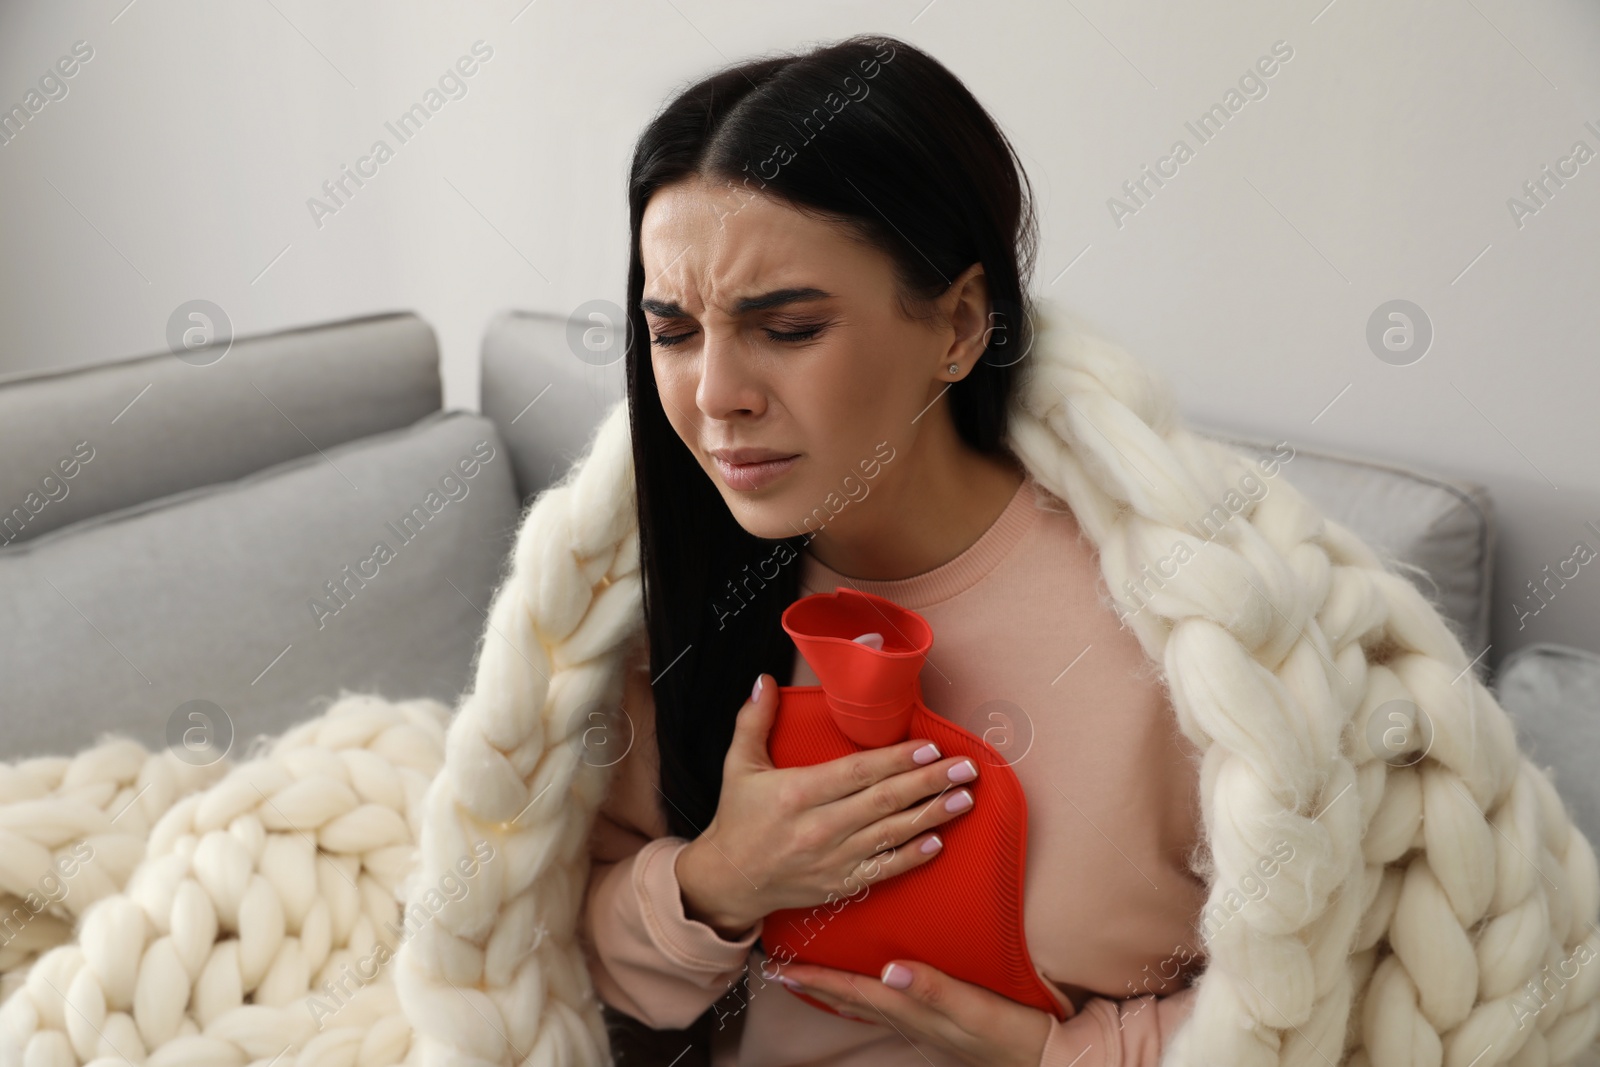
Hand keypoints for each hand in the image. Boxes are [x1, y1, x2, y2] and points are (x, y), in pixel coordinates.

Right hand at [675, 672, 981, 936]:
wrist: (730, 880)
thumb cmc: (739, 819)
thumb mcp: (739, 766)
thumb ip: (754, 721)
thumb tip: (764, 680)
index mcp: (797, 793)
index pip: (857, 772)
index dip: (897, 760)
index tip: (930, 746)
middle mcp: (819, 827)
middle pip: (884, 801)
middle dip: (929, 782)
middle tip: (965, 768)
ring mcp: (833, 859)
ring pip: (891, 834)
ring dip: (932, 816)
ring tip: (964, 799)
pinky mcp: (841, 883)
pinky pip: (883, 869)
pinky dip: (912, 857)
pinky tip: (938, 842)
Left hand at [774, 958, 1053, 1066]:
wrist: (1047, 1060)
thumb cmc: (1013, 1033)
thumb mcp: (976, 1009)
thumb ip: (933, 989)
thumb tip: (888, 970)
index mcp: (913, 1010)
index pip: (853, 991)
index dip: (816, 977)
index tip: (780, 965)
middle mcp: (911, 1018)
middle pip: (849, 999)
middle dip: (813, 983)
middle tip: (779, 967)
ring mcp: (923, 1023)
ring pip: (865, 1004)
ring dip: (834, 989)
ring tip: (809, 975)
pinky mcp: (937, 1022)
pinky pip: (886, 1007)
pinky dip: (864, 995)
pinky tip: (867, 987)